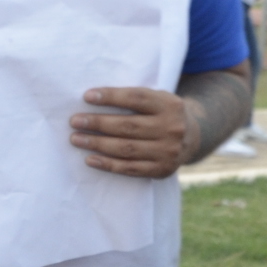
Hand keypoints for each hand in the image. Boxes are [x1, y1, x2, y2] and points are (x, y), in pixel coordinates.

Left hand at [71, 86, 192, 178]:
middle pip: (128, 126)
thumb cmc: (163, 114)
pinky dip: (108, 164)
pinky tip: (90, 159)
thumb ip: (135, 99)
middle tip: (75, 121)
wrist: (192, 139)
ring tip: (76, 139)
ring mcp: (167, 151)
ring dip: (97, 144)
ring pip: (126, 148)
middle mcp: (171, 128)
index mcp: (169, 105)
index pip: (136, 98)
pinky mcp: (161, 170)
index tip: (87, 97)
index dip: (111, 97)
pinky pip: (130, 168)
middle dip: (98, 123)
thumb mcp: (158, 99)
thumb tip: (93, 99)